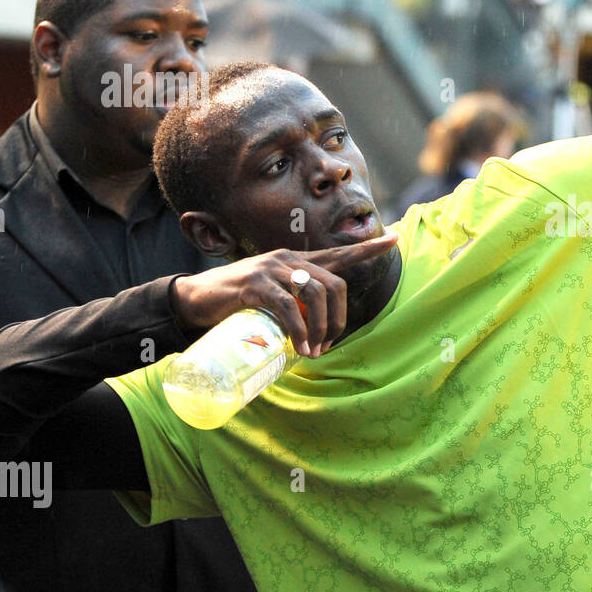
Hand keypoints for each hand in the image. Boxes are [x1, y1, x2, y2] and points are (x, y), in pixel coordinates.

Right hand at [169, 233, 398, 357]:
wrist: (196, 299)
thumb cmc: (237, 301)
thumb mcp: (273, 296)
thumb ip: (296, 302)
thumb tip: (317, 325)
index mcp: (296, 261)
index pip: (338, 254)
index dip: (368, 248)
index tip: (396, 240)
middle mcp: (287, 259)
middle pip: (335, 285)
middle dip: (339, 319)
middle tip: (328, 345)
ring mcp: (271, 269)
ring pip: (316, 296)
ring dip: (321, 328)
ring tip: (313, 351)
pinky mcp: (255, 285)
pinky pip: (289, 307)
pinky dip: (299, 330)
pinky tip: (300, 346)